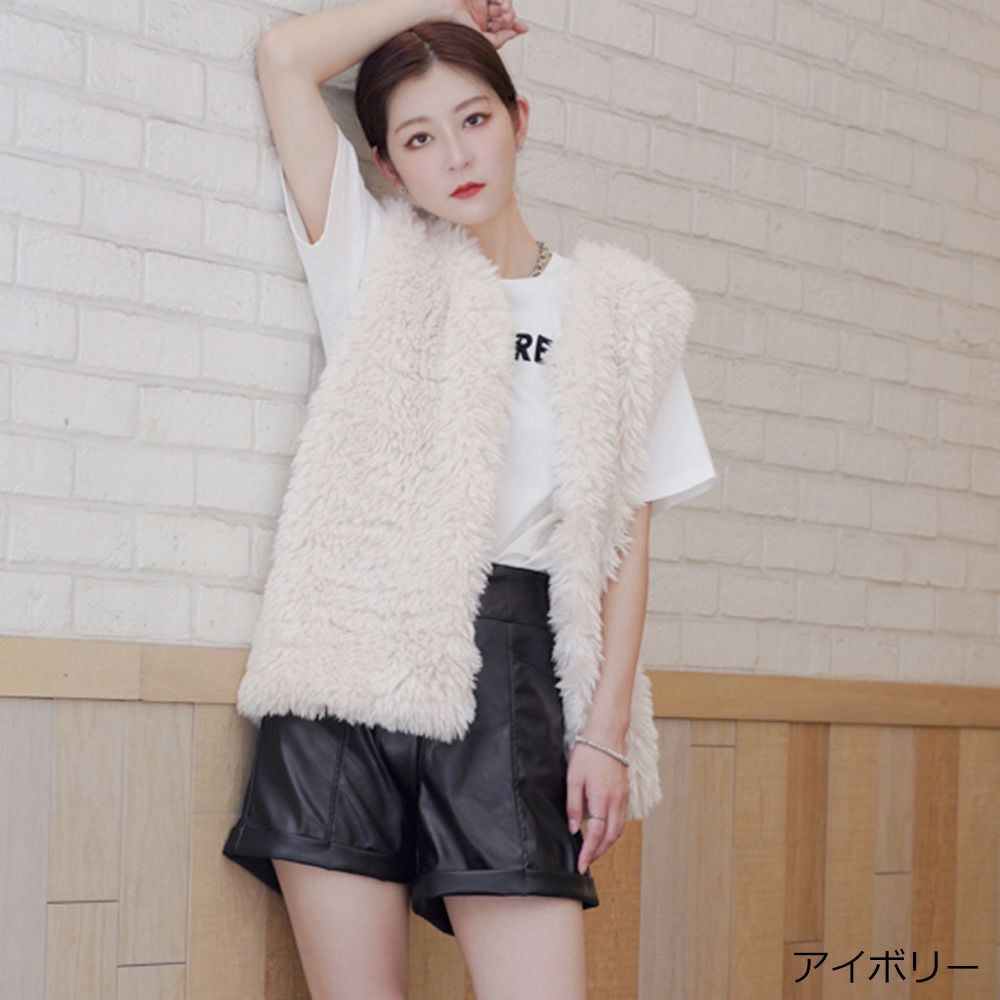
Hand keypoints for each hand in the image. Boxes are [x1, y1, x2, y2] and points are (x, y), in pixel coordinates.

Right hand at [442, 0, 529, 48]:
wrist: (442, 13)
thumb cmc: (455, 28)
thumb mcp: (481, 40)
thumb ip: (499, 40)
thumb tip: (514, 34)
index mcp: (480, 27)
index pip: (501, 26)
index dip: (514, 26)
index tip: (523, 28)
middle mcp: (480, 14)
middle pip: (503, 13)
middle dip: (510, 16)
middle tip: (507, 18)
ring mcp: (478, 1)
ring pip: (501, 2)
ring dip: (507, 6)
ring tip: (504, 10)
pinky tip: (501, 3)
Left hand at [565, 736, 628, 874]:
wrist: (607, 734)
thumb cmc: (588, 753)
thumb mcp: (573, 778)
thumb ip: (573, 805)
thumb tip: (573, 827)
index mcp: (602, 798)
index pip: (596, 834)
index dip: (588, 852)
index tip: (581, 865)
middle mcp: (616, 801)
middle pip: (611, 837)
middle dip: (598, 852)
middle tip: (586, 861)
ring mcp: (624, 797)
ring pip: (619, 830)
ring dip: (607, 843)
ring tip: (593, 850)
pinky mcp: (626, 792)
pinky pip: (622, 818)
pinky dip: (614, 830)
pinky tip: (604, 831)